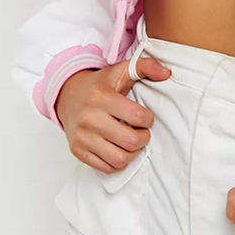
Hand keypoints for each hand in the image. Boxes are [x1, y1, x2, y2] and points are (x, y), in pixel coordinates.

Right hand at [55, 56, 170, 173]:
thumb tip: (166, 73)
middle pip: (130, 141)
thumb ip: (146, 66)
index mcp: (101, 97)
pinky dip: (118, 162)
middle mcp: (89, 118)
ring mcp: (82, 137)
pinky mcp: (77, 151)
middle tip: (142, 131)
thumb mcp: (121, 70)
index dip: (148, 119)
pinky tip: (120, 148)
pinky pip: (106, 168)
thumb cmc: (100, 85)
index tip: (145, 117)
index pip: (137, 116)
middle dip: (143, 138)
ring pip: (119, 159)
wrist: (68, 96)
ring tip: (132, 141)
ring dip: (132, 153)